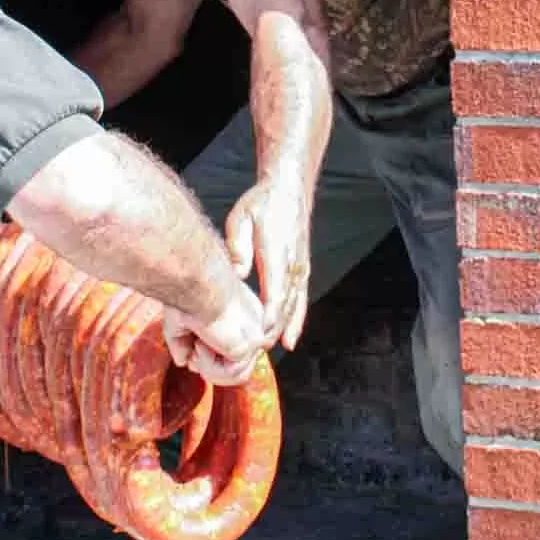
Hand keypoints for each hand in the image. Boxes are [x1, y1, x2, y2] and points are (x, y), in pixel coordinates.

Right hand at [163, 279, 264, 386]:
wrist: (193, 282)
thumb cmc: (187, 290)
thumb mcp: (181, 321)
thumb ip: (183, 342)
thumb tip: (183, 362)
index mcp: (244, 315)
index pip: (237, 351)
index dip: (213, 356)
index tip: (195, 340)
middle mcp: (255, 325)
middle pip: (239, 367)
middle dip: (210, 366)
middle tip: (194, 346)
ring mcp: (255, 336)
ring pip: (237, 376)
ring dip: (208, 367)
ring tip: (198, 343)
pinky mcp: (250, 346)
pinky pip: (231, 374)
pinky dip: (208, 365)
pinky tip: (202, 342)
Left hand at [224, 178, 310, 350]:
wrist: (288, 190)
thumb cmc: (261, 203)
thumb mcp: (241, 217)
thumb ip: (238, 245)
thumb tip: (237, 273)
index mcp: (277, 250)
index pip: (274, 288)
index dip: (268, 314)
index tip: (259, 334)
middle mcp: (293, 262)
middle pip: (286, 302)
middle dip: (274, 327)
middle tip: (258, 349)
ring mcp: (300, 266)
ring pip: (296, 304)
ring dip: (285, 327)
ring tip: (273, 348)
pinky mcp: (302, 269)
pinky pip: (301, 299)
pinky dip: (296, 320)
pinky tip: (289, 339)